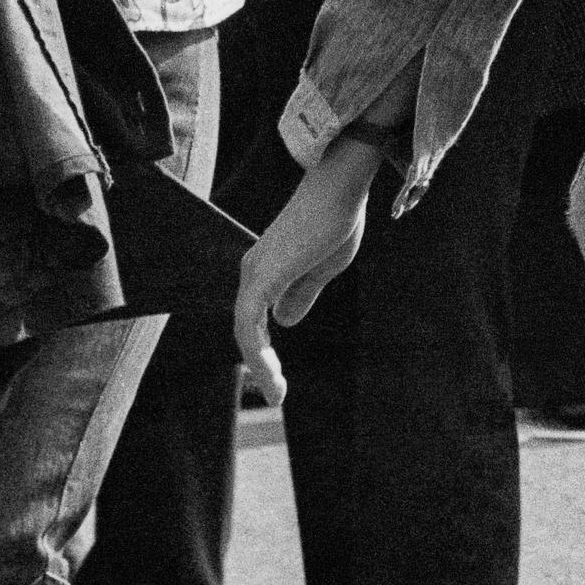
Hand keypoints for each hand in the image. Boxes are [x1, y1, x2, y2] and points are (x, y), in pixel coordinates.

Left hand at [230, 136, 381, 403]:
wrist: (339, 189)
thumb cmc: (335, 220)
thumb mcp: (322, 268)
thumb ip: (301, 293)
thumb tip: (283, 322)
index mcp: (267, 270)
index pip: (254, 318)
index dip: (262, 351)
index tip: (278, 380)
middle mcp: (253, 271)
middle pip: (246, 327)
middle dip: (259, 364)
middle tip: (276, 395)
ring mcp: (254, 272)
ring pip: (244, 330)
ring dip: (259, 365)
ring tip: (276, 394)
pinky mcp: (262, 276)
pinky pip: (248, 324)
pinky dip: (257, 353)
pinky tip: (270, 374)